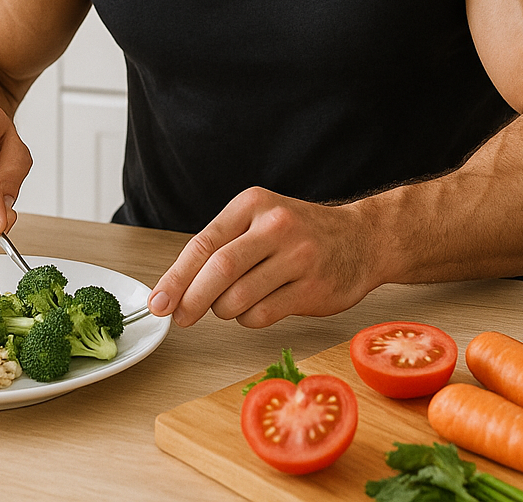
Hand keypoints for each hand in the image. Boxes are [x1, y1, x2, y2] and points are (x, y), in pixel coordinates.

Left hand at [147, 187, 381, 327]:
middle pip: (218, 271)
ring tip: (236, 301)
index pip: (203, 244)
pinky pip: (263, 315)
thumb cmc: (301, 233)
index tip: (158, 301)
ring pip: (238, 298)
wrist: (363, 239)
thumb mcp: (260, 221)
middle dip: (191, 300)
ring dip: (225, 310)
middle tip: (180, 318)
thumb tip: (174, 289)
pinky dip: (250, 319)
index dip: (175, 277)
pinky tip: (261, 305)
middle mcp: (275, 225)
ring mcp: (298, 257)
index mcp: (253, 204)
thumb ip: (221, 247)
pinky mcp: (313, 287)